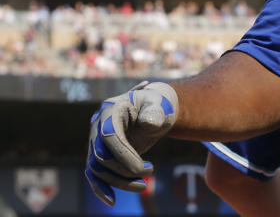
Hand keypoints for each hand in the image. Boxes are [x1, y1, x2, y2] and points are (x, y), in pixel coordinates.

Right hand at [85, 81, 177, 205]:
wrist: (151, 110)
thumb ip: (156, 111)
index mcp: (111, 109)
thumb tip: (150, 123)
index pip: (110, 136)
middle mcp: (97, 125)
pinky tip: (112, 201)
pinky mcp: (98, 153)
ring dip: (119, 181)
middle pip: (101, 155)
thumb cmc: (156, 106)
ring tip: (143, 185)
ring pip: (97, 168)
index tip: (143, 169)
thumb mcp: (159, 105)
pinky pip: (93, 173)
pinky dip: (101, 187)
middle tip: (150, 171)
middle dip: (125, 170)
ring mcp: (95, 140)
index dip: (123, 155)